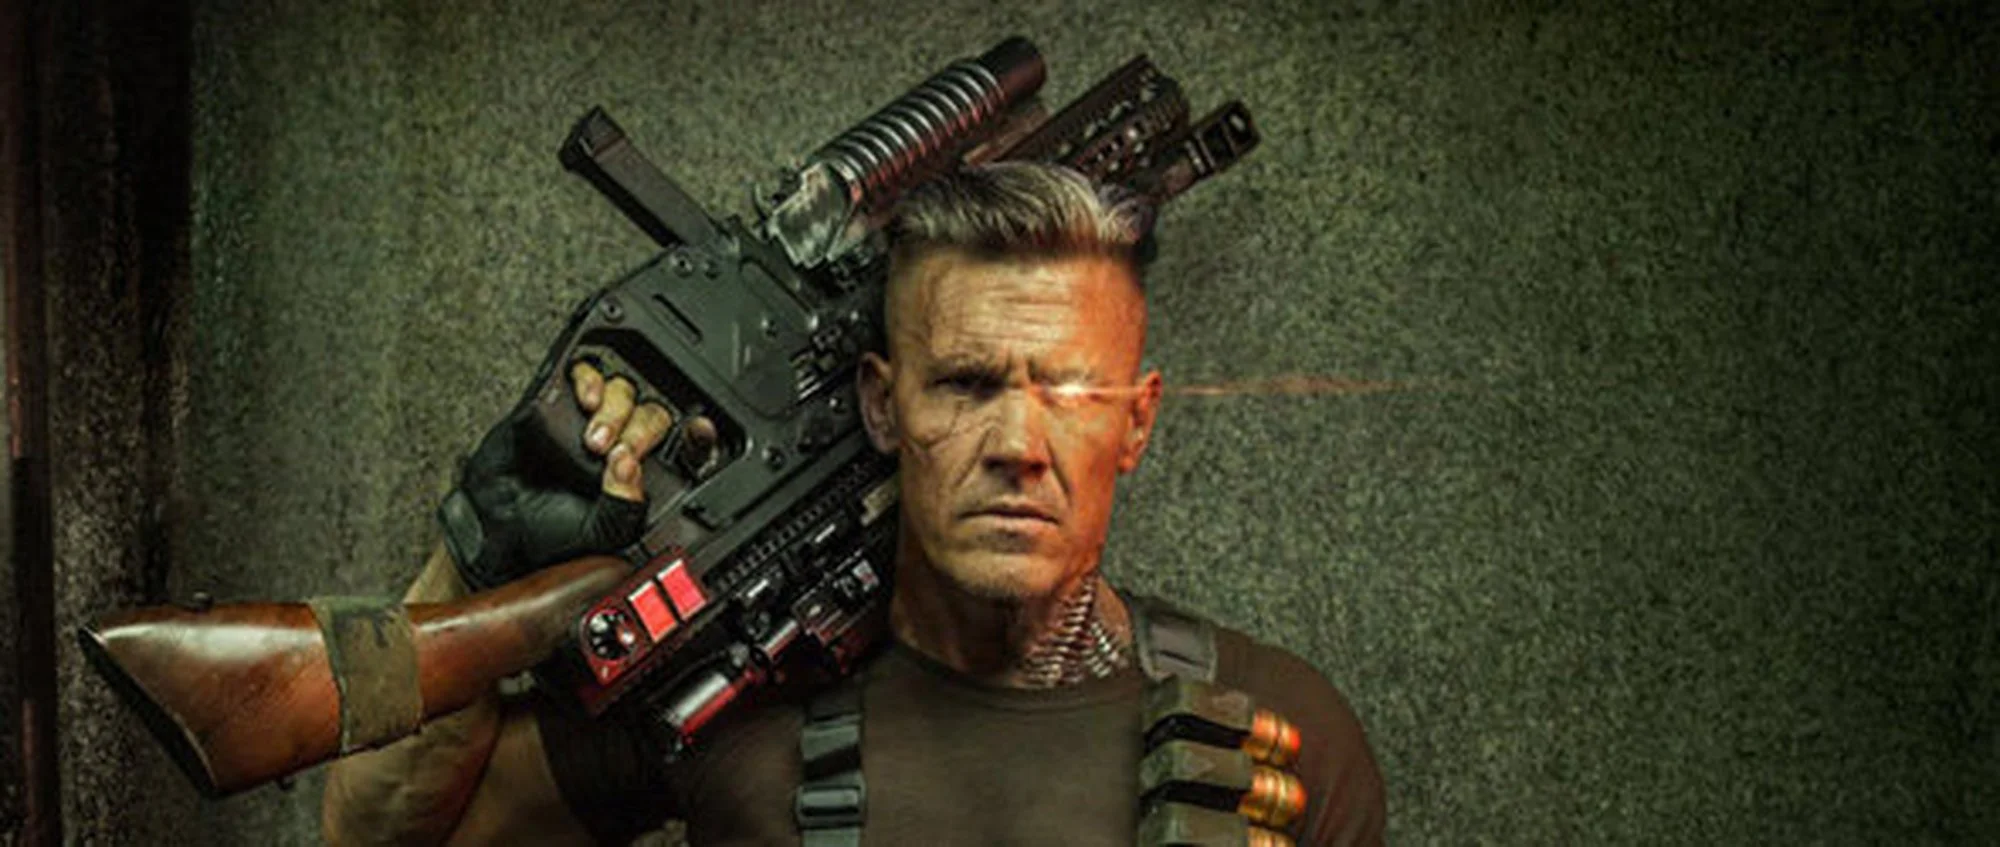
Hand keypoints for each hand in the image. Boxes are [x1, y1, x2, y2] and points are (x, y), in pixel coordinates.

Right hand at [436, 360, 675, 591]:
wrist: (498, 523)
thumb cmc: (551, 534)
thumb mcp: (602, 534)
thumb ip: (625, 508)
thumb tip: (631, 469)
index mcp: (646, 473)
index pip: (684, 446)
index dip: (697, 436)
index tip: (699, 431)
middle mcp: (627, 441)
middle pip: (654, 414)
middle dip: (640, 431)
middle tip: (614, 454)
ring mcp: (596, 417)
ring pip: (625, 390)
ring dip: (616, 408)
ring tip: (593, 438)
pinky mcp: (563, 399)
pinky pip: (586, 371)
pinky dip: (590, 378)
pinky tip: (585, 398)